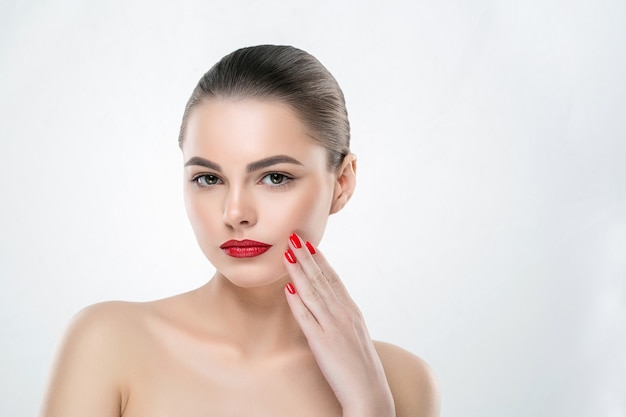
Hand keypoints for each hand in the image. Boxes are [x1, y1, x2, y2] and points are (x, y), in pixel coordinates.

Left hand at [283, 233, 394, 416]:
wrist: (370, 393)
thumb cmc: (362, 368)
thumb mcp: (355, 335)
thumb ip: (341, 318)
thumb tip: (326, 304)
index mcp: (352, 311)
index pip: (333, 278)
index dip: (320, 260)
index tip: (309, 244)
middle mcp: (344, 314)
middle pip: (322, 279)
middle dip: (307, 257)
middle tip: (294, 237)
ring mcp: (333, 327)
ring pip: (313, 292)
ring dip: (299, 271)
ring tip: (288, 253)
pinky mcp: (323, 343)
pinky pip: (306, 318)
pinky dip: (297, 301)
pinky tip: (288, 288)